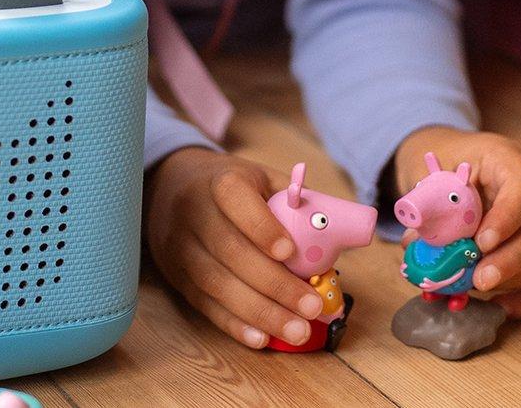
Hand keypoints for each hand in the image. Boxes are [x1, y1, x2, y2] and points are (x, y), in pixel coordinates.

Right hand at [143, 148, 328, 348]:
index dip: (260, 226)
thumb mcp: (263, 179)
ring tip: (297, 331)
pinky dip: (233, 324)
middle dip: (274, 284)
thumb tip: (349, 232)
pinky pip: (204, 304)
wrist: (171, 189)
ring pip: (216, 284)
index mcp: (219, 181)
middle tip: (311, 308)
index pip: (234, 197)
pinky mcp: (176, 276)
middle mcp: (193, 212)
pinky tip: (261, 339)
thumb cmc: (233, 189)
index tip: (289, 252)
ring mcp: (180, 247)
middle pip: (230, 251)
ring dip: (259, 312)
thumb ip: (298, 203)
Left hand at [395, 126, 520, 316]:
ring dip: (508, 279)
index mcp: (509, 163)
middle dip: (511, 260)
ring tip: (472, 288)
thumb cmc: (445, 165)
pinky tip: (501, 308)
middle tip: (480, 280)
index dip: (508, 218)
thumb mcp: (432, 170)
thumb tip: (415, 243)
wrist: (451, 164)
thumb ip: (427, 201)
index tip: (482, 243)